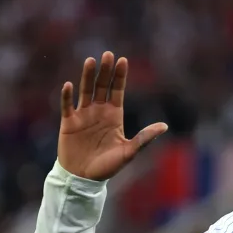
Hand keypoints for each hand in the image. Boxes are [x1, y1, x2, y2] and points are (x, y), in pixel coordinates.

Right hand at [58, 51, 166, 180]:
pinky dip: (67, 96)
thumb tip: (165, 126)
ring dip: (87, 76)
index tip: (123, 60)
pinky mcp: (68, 123)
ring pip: (85, 91)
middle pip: (101, 86)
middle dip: (104, 71)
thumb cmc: (107, 166)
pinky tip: (69, 85)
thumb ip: (145, 137)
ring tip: (90, 61)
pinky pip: (67, 106)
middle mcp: (98, 111)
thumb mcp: (129, 151)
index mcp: (114, 116)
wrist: (84, 178)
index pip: (117, 91)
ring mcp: (83, 115)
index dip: (120, 76)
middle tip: (107, 54)